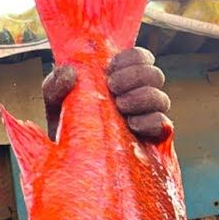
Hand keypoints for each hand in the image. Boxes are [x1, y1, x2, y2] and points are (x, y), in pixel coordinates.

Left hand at [42, 46, 171, 141]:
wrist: (69, 162)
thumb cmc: (65, 125)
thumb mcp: (55, 102)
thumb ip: (56, 84)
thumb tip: (71, 73)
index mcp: (120, 78)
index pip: (140, 57)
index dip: (132, 58)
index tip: (111, 69)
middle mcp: (138, 95)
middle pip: (156, 75)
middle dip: (136, 76)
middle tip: (113, 86)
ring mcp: (146, 117)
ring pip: (162, 99)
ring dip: (143, 97)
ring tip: (120, 106)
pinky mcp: (151, 140)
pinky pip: (162, 125)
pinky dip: (150, 121)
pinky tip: (132, 124)